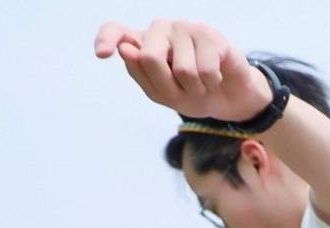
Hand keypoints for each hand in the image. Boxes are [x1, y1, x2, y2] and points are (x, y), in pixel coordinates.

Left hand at [94, 19, 269, 120]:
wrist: (227, 95)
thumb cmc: (190, 92)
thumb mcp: (162, 93)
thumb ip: (141, 73)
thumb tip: (128, 49)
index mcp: (141, 42)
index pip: (116, 31)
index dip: (107, 40)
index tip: (102, 54)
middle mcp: (159, 30)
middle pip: (150, 57)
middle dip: (170, 86)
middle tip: (183, 90)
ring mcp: (184, 29)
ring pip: (184, 70)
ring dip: (196, 88)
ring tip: (201, 84)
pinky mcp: (209, 34)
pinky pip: (207, 70)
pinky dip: (212, 84)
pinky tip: (215, 77)